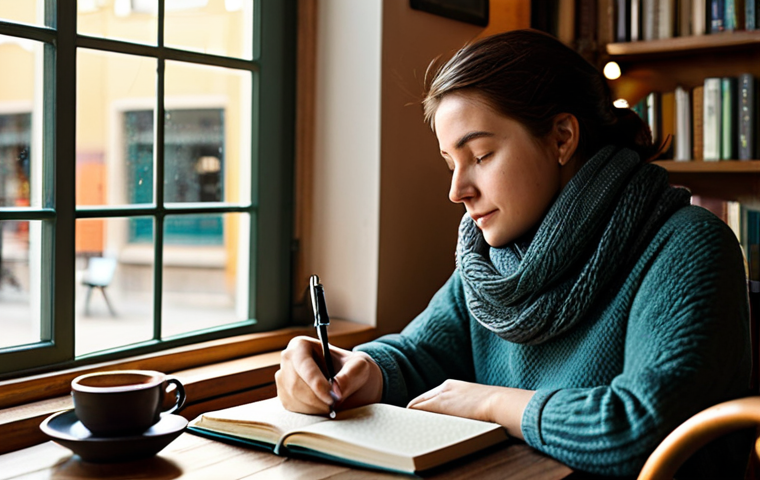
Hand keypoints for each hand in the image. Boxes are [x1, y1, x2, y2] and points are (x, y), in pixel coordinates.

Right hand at [275, 336, 382, 415]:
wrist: (349, 382)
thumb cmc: (352, 369)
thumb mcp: (359, 366)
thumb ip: (350, 375)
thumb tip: (336, 389)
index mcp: (301, 345)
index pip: (304, 364)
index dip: (316, 382)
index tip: (331, 396)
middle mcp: (287, 360)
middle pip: (296, 384)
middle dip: (317, 398)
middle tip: (334, 404)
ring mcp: (283, 379)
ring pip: (295, 398)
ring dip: (316, 407)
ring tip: (332, 405)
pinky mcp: (285, 397)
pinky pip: (294, 408)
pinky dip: (311, 412)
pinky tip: (323, 407)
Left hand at [407, 379, 534, 440]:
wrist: (500, 403)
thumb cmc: (496, 409)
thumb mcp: (478, 406)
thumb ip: (466, 410)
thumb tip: (463, 420)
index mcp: (453, 387)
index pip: (431, 398)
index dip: (424, 410)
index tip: (421, 421)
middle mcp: (444, 387)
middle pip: (420, 400)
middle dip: (415, 414)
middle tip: (411, 427)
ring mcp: (441, 394)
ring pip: (416, 405)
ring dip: (413, 418)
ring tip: (411, 430)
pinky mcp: (439, 403)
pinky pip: (416, 409)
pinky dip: (412, 418)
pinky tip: (411, 428)